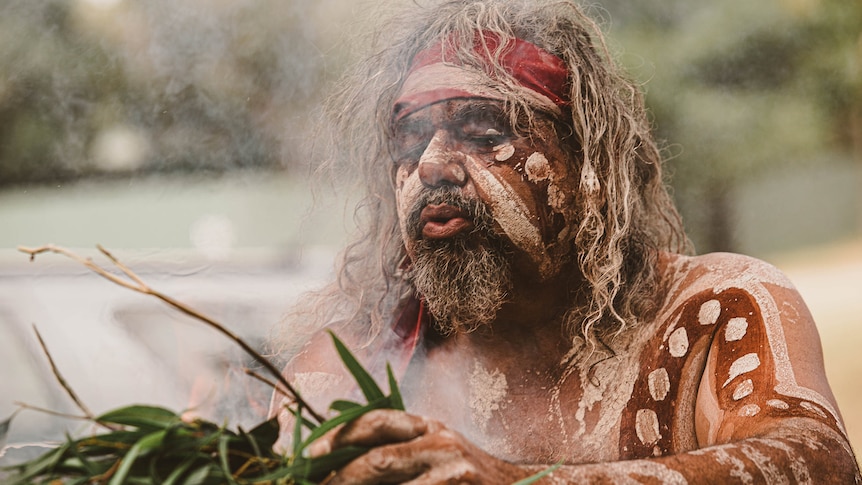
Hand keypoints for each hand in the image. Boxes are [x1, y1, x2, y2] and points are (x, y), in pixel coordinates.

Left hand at [309, 409, 530, 483]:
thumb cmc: (474, 482)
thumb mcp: (441, 456)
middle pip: (376, 458)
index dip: (338, 435)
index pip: (375, 421)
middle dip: (339, 478)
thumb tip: (346, 465)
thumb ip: (404, 455)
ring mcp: (453, 471)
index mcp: (429, 428)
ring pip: (389, 479)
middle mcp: (440, 443)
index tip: (308, 454)